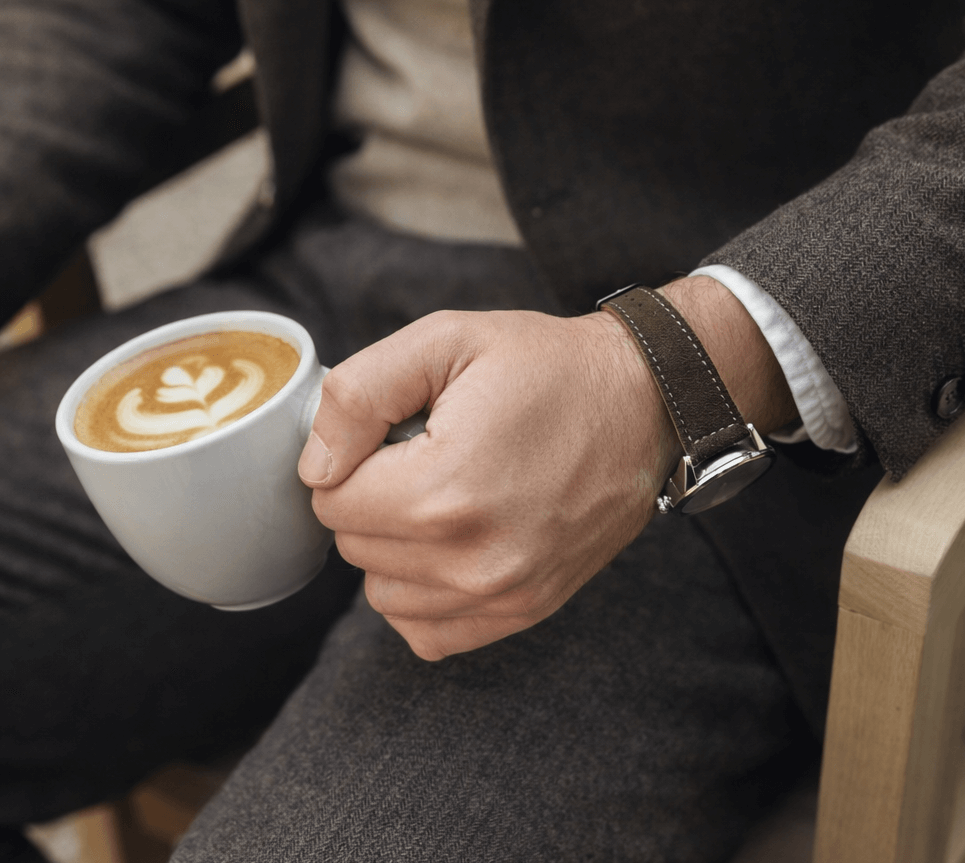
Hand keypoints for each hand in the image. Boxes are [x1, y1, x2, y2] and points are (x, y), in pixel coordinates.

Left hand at [298, 307, 678, 659]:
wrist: (642, 402)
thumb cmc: (547, 367)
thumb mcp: (447, 340)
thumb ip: (359, 395)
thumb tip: (315, 465)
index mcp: (442, 490)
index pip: (330, 501)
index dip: (350, 458)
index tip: (395, 434)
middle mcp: (471, 558)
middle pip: (355, 547)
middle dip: (372, 497)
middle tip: (426, 455)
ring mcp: (502, 592)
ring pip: (383, 593)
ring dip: (395, 547)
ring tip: (445, 495)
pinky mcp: (526, 609)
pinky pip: (428, 631)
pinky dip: (424, 593)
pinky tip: (453, 543)